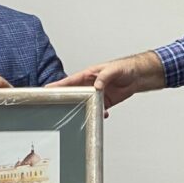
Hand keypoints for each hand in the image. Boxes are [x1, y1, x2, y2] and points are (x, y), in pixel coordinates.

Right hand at [45, 52, 163, 111]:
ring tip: (82, 115)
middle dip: (66, 100)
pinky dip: (98, 113)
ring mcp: (97, 94)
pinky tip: (102, 115)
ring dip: (83, 109)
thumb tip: (96, 86)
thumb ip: (104, 77)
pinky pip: (97, 109)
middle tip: (57, 107)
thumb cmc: (125, 67)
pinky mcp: (105, 101)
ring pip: (85, 103)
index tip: (45, 90)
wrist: (138, 76)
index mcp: (88, 75)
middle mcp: (90, 85)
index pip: (69, 81)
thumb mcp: (114, 70)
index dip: (56, 86)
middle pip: (74, 94)